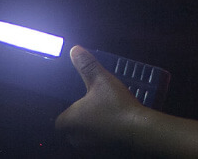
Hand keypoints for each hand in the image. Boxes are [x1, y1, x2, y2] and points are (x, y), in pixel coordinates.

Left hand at [54, 46, 197, 157]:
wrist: (140, 131)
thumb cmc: (115, 105)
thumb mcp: (101, 80)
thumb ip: (87, 66)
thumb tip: (74, 50)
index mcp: (70, 121)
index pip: (58, 122)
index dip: (65, 114)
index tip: (75, 106)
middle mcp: (77, 138)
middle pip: (70, 133)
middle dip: (79, 124)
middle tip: (91, 110)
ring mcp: (92, 148)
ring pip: (86, 140)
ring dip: (92, 131)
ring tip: (105, 118)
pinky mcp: (106, 153)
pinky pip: (100, 145)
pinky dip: (105, 138)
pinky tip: (116, 128)